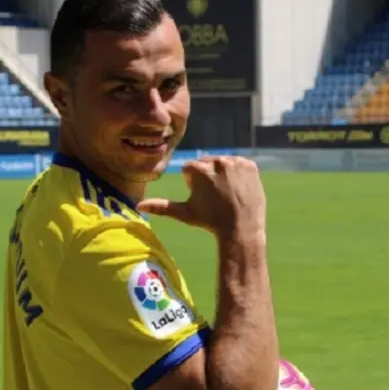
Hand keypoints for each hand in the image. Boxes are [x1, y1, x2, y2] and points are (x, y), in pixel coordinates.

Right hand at [138, 156, 265, 237]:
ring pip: (223, 163)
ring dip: (223, 175)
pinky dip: (239, 175)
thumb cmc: (210, 222)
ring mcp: (235, 162)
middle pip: (206, 164)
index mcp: (198, 169)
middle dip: (208, 177)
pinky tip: (239, 189)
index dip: (194, 185)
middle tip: (216, 198)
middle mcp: (217, 161)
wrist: (241, 229)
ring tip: (227, 194)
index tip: (204, 199)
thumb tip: (138, 206)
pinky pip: (240, 165)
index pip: (190, 170)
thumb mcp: (185, 213)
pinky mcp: (250, 165)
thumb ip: (161, 207)